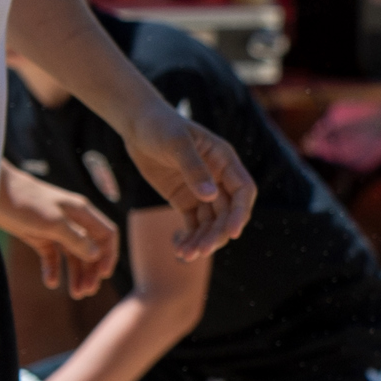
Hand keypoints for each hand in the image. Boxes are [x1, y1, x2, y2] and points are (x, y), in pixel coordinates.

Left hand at [0, 164, 119, 299]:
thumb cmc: (26, 202)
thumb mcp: (54, 223)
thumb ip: (76, 239)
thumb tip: (96, 255)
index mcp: (82, 213)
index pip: (106, 235)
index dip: (109, 255)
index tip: (103, 275)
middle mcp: (72, 221)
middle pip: (91, 249)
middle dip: (91, 271)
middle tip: (86, 292)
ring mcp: (55, 229)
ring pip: (73, 255)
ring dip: (76, 274)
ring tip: (76, 294)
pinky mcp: (38, 236)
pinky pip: (52, 256)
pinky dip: (54, 269)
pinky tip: (51, 282)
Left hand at [119, 106, 255, 260]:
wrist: (137, 124)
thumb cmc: (160, 126)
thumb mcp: (176, 144)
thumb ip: (193, 169)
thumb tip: (210, 196)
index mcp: (225, 161)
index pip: (243, 191)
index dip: (240, 213)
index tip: (231, 233)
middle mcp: (218, 178)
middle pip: (227, 212)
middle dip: (217, 233)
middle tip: (201, 251)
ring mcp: (202, 190)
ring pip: (210, 222)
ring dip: (202, 240)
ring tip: (187, 256)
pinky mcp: (184, 199)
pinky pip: (192, 223)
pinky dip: (188, 237)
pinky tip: (180, 251)